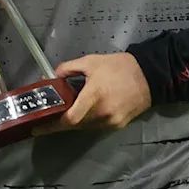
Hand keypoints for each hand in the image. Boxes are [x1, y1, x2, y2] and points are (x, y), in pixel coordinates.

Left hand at [33, 53, 151, 134]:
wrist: (150, 75)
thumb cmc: (119, 67)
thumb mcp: (90, 61)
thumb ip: (68, 69)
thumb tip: (52, 76)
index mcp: (94, 96)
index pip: (70, 119)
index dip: (53, 125)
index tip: (38, 126)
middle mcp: (102, 113)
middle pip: (75, 126)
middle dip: (58, 124)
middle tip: (43, 121)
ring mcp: (111, 122)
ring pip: (85, 127)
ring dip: (72, 123)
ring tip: (59, 116)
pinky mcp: (118, 125)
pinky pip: (96, 126)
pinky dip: (86, 122)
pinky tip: (79, 114)